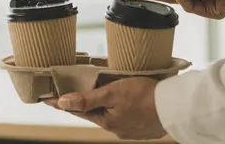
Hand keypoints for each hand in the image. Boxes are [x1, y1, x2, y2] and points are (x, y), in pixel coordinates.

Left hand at [45, 77, 165, 139]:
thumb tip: (62, 102)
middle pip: (94, 114)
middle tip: (69, 94)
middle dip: (82, 104)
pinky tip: (122, 104)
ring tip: (97, 96)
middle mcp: (116, 129)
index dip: (62, 103)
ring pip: (110, 116)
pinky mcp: (143, 128)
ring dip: (102, 107)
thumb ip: (87, 98)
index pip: (77, 111)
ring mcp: (130, 130)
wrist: (177, 106)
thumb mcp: (112, 92)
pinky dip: (119, 110)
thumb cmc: (145, 95)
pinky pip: (125, 118)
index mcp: (107, 122)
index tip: (47, 98)